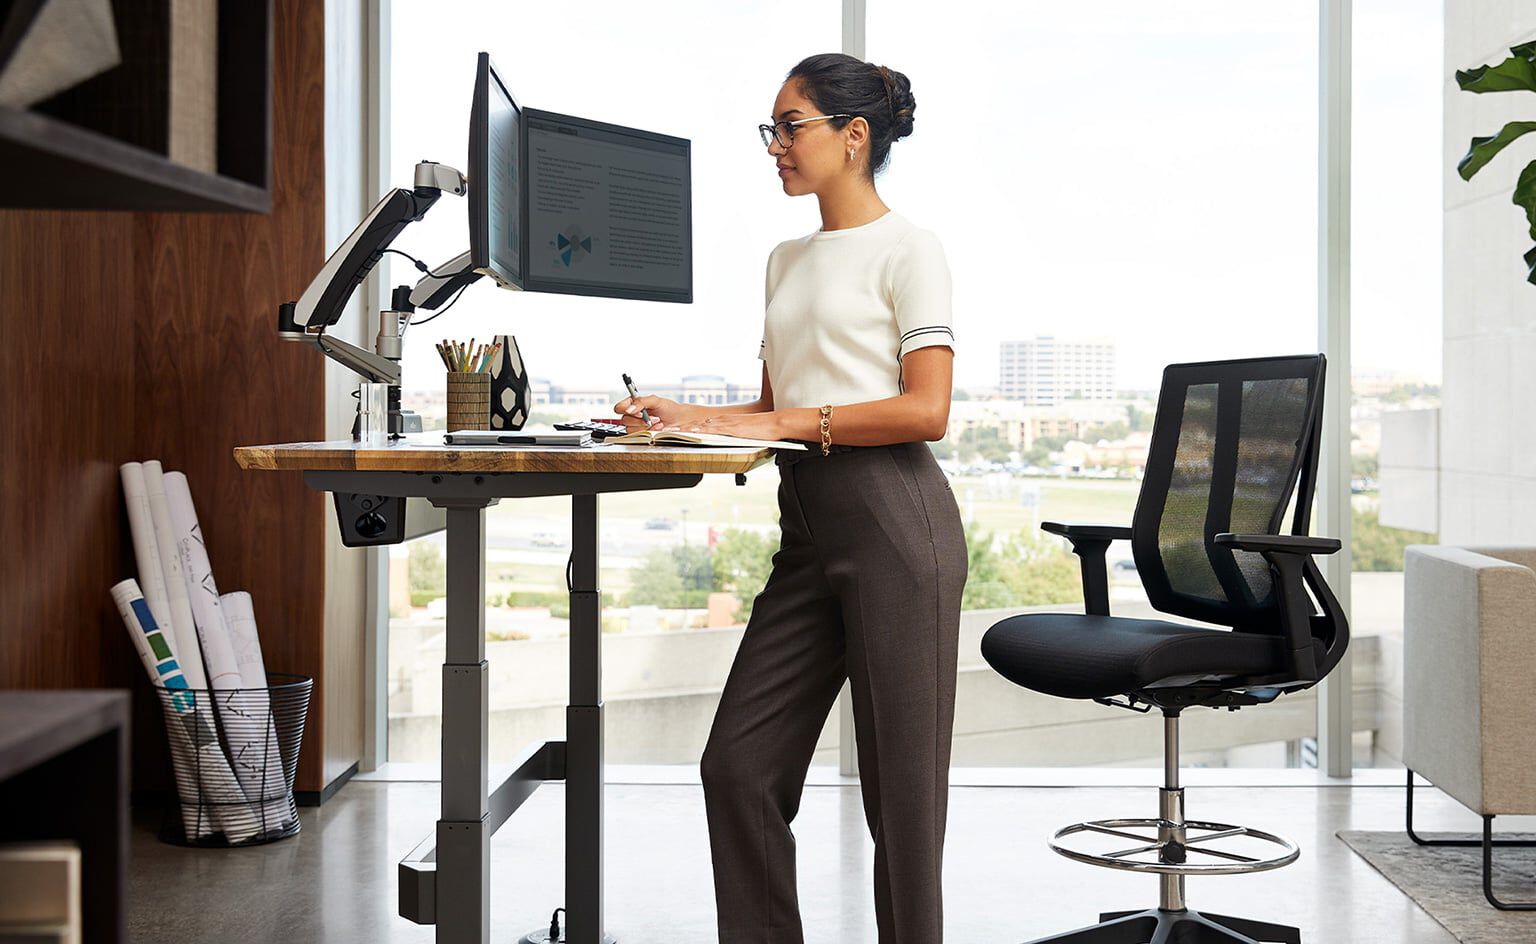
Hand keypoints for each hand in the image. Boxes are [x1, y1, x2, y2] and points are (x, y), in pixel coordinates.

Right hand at [612, 394, 680, 430]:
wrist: (680, 420)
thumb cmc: (669, 408)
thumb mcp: (655, 400)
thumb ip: (641, 402)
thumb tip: (630, 408)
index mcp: (633, 404)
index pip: (619, 407)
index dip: (624, 409)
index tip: (637, 411)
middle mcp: (633, 415)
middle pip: (624, 420)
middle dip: (639, 419)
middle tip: (651, 417)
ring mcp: (637, 426)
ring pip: (631, 429)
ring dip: (645, 426)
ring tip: (657, 421)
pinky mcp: (642, 435)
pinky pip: (639, 436)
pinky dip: (650, 431)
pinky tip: (658, 428)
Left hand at [666, 411, 782, 439]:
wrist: (775, 423)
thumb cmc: (762, 431)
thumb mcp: (742, 434)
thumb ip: (731, 438)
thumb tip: (724, 444)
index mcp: (722, 422)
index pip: (697, 424)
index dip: (682, 427)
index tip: (669, 431)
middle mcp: (721, 421)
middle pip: (694, 423)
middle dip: (676, 427)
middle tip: (661, 431)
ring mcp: (725, 424)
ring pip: (699, 425)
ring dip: (683, 429)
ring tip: (669, 432)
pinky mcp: (732, 428)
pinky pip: (713, 429)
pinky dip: (701, 431)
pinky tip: (691, 432)